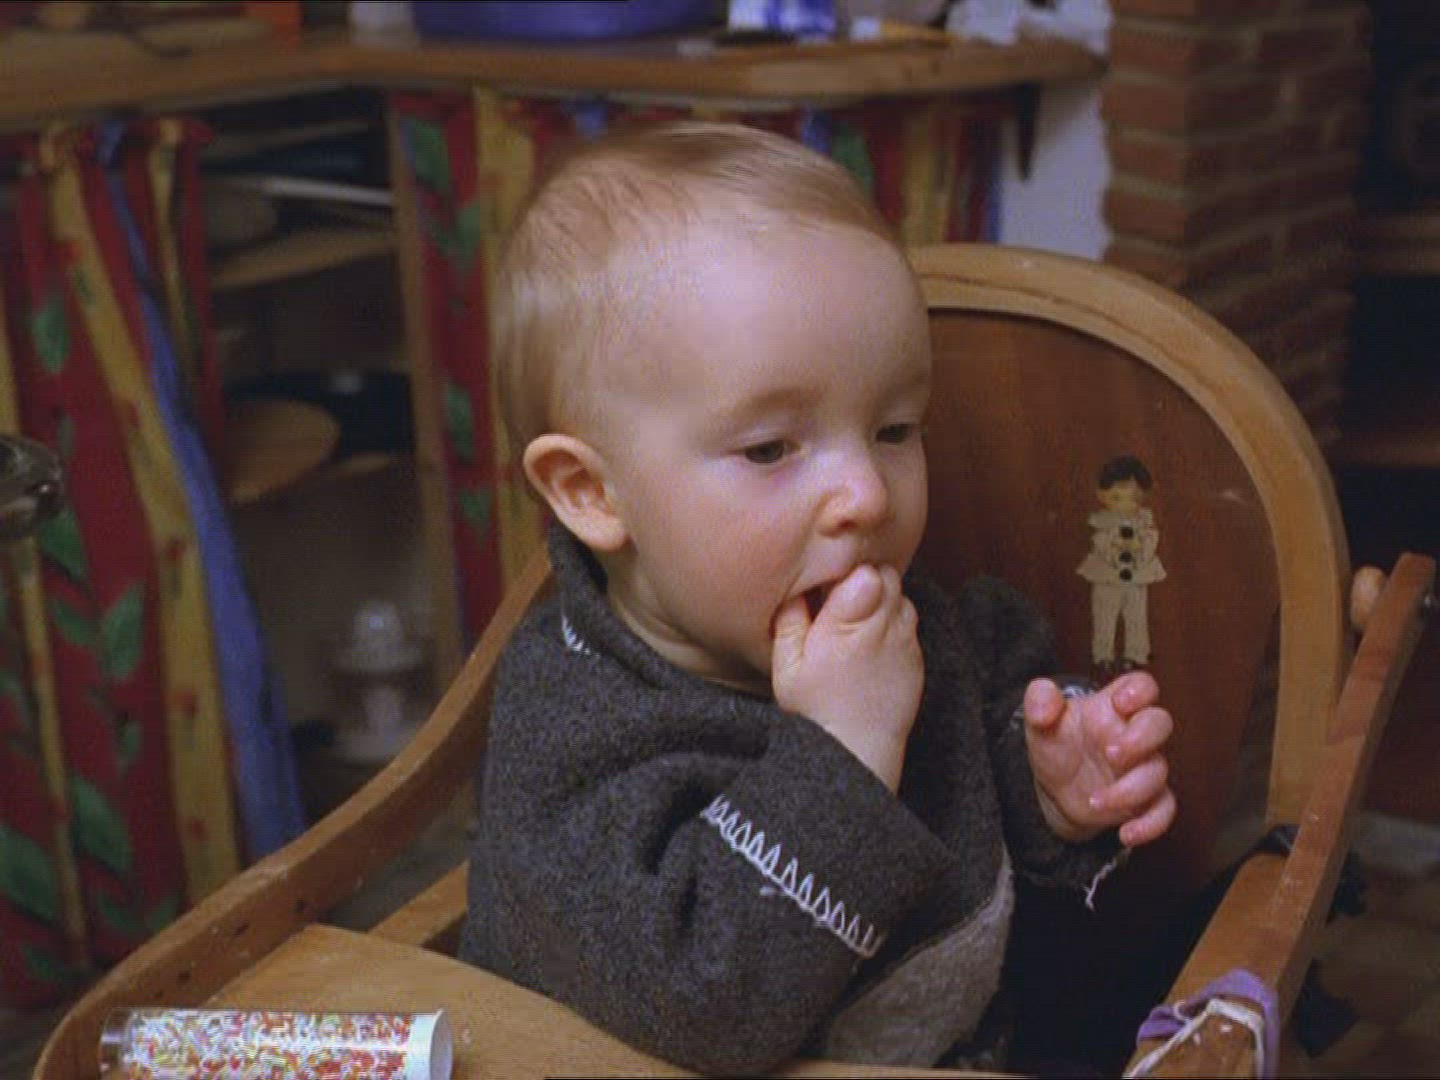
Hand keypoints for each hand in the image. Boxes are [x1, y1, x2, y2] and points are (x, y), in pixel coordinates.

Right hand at [772, 565, 922, 791]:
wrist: (857, 749)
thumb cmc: (815, 710)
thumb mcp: (786, 666)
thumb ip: (790, 619)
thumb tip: (795, 586)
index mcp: (844, 627)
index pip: (865, 573)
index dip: (847, 573)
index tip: (830, 586)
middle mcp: (881, 630)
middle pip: (886, 577)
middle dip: (866, 579)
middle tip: (843, 600)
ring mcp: (904, 643)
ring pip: (901, 596)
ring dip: (883, 599)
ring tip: (858, 620)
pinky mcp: (916, 658)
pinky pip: (910, 622)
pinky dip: (894, 622)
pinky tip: (873, 641)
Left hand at [1024, 671, 1175, 846]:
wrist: (1055, 789)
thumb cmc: (1057, 745)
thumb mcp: (1040, 722)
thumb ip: (1039, 701)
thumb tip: (1043, 698)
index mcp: (1113, 707)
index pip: (1142, 686)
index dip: (1139, 690)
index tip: (1120, 702)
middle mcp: (1134, 734)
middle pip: (1160, 723)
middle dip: (1142, 738)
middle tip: (1110, 754)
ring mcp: (1143, 767)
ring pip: (1158, 772)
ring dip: (1130, 789)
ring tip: (1094, 801)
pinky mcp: (1145, 800)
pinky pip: (1164, 810)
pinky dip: (1151, 825)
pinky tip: (1126, 834)